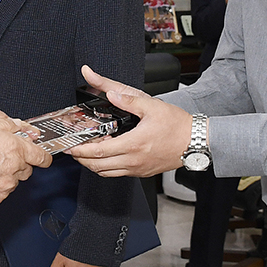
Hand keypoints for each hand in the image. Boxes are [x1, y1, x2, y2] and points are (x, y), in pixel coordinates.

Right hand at [0, 115, 51, 207]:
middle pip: (26, 169)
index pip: (41, 157)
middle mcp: (14, 169)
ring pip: (13, 181)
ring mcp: (5, 186)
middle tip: (2, 156)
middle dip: (18, 163)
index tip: (43, 157)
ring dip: (6, 174)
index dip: (43, 156)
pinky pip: (0, 192)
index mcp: (15, 150)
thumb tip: (19, 127)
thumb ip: (7, 125)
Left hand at [69, 65, 192, 176]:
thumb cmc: (177, 125)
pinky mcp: (143, 172)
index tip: (70, 146)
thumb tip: (111, 93)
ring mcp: (138, 169)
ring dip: (93, 165)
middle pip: (98, 166)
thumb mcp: (151, 106)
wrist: (196, 141)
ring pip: (107, 173)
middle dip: (82, 159)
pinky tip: (106, 155)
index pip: (99, 152)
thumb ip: (128, 100)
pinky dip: (107, 167)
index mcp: (133, 144)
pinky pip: (118, 173)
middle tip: (73, 150)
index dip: (81, 150)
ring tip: (87, 153)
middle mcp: (134, 160)